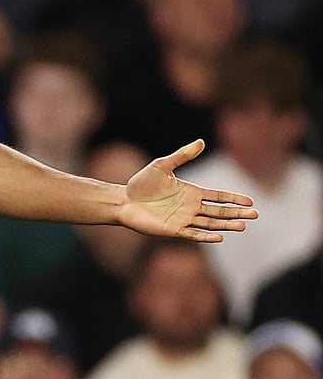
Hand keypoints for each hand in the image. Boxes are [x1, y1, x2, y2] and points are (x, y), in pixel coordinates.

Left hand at [118, 140, 257, 241]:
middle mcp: (191, 207)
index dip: (234, 199)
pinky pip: (193, 234)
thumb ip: (182, 155)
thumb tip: (201, 141)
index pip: (218, 197)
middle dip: (237, 213)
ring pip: (210, 223)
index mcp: (191, 192)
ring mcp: (183, 219)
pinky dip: (206, 236)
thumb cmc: (141, 183)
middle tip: (256, 215)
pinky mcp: (173, 229)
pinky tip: (219, 236)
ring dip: (226, 225)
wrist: (123, 200)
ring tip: (243, 226)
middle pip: (219, 211)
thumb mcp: (162, 165)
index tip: (250, 201)